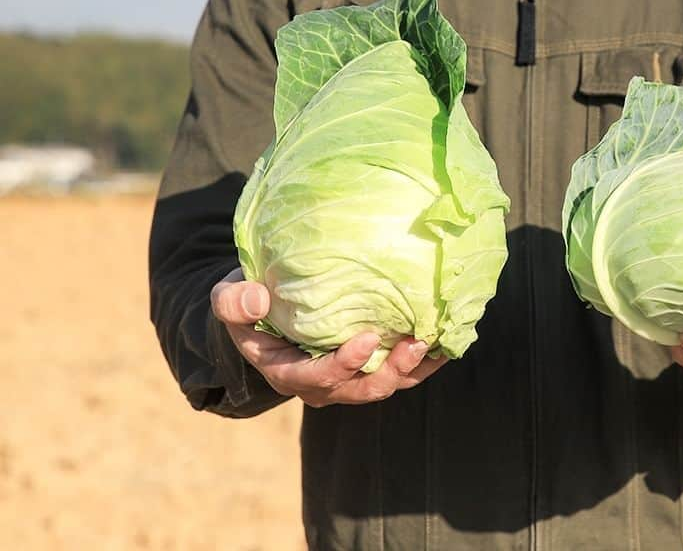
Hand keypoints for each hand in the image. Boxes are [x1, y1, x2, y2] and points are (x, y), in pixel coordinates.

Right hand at [210, 267, 445, 406]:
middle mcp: (322, 382)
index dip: (343, 365)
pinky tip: (447, 337)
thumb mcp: (228, 298)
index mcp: (287, 370)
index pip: (316, 378)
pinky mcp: (370, 362)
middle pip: (361, 389)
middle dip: (390, 372)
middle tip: (415, 343)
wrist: (266, 309)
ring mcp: (349, 375)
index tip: (367, 340)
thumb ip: (234, 301)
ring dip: (414, 368)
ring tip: (437, 343)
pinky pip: (400, 367)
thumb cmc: (249, 302)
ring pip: (386, 382)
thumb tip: (257, 300)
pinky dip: (424, 358)